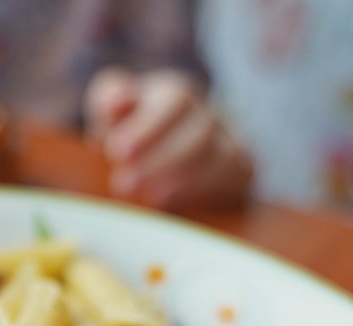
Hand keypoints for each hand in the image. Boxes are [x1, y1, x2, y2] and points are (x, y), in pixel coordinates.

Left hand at [85, 67, 252, 210]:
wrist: (160, 153)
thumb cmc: (131, 129)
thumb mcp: (113, 110)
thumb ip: (110, 100)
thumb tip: (114, 102)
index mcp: (176, 94)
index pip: (175, 102)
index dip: (147, 127)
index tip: (116, 151)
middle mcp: (208, 116)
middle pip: (200, 133)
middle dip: (163, 159)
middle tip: (126, 182)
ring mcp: (229, 142)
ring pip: (223, 157)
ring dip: (185, 179)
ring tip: (150, 196)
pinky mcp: (242, 170)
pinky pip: (235, 179)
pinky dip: (206, 192)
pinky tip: (173, 204)